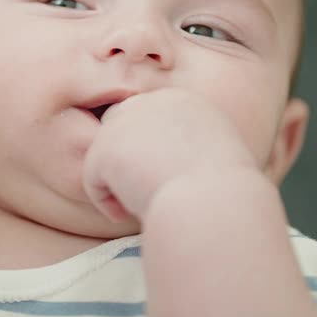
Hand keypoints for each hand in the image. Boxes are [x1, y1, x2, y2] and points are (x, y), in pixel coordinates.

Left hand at [81, 87, 258, 221]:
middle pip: (119, 126)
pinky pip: (93, 180)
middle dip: (124, 158)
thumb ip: (184, 150)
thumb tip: (162, 164)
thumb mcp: (214, 159)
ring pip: (105, 154)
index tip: (166, 181)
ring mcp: (126, 122)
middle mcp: (152, 102)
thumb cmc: (223, 195)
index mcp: (184, 102)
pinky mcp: (105, 147)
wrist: (213, 204)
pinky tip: (128, 214)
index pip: (149, 120)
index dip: (149, 151)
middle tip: (144, 191)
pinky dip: (108, 203)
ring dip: (118, 181)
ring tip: (142, 203)